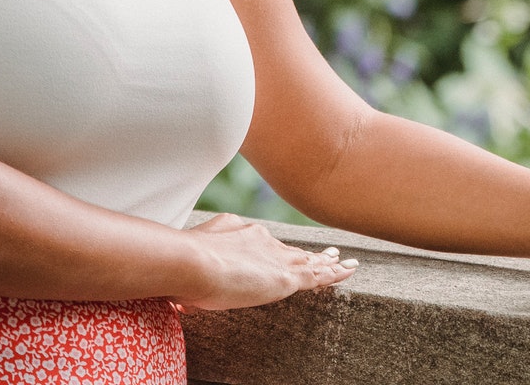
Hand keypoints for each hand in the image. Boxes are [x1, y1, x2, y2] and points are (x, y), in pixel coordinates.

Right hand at [172, 213, 358, 309]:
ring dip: (327, 262)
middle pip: (290, 248)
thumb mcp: (188, 264)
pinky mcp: (286, 277)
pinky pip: (318, 274)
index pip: (262, 243)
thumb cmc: (181, 267)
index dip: (274, 249)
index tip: (279, 252)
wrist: (192, 262)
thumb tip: (183, 298)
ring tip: (343, 261)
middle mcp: (261, 240)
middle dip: (307, 253)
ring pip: (309, 259)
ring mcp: (276, 257)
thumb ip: (191, 278)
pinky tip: (348, 271)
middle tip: (325, 252)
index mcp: (238, 232)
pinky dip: (334, 273)